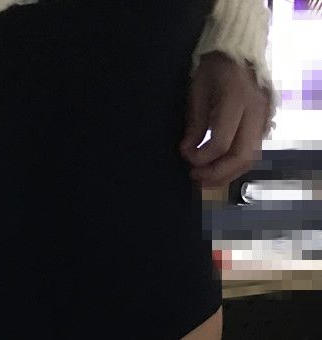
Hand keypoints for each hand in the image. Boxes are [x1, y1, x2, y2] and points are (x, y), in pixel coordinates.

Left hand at [179, 51, 269, 188]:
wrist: (240, 49)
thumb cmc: (213, 68)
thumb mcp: (197, 92)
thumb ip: (195, 124)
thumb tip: (188, 152)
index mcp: (235, 99)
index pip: (221, 142)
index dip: (201, 157)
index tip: (185, 157)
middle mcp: (255, 111)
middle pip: (241, 156)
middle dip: (216, 174)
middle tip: (195, 179)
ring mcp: (264, 118)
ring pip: (250, 159)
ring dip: (226, 175)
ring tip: (205, 179)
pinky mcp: (265, 123)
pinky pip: (252, 152)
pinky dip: (234, 165)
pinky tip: (218, 168)